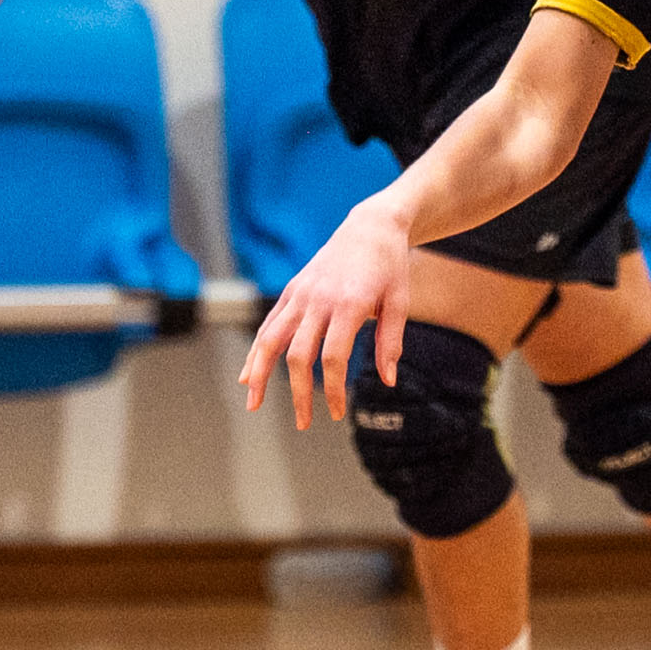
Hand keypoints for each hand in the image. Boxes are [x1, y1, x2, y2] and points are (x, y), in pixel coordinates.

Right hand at [238, 198, 415, 429]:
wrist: (370, 227)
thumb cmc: (390, 266)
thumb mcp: (400, 302)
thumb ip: (390, 342)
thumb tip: (388, 381)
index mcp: (348, 303)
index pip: (332, 356)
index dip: (332, 388)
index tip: (336, 412)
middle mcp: (318, 299)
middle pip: (298, 354)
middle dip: (298, 393)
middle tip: (304, 423)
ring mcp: (300, 294)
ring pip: (271, 338)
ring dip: (260, 373)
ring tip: (253, 404)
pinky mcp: (292, 291)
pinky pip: (269, 324)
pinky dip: (257, 350)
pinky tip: (249, 374)